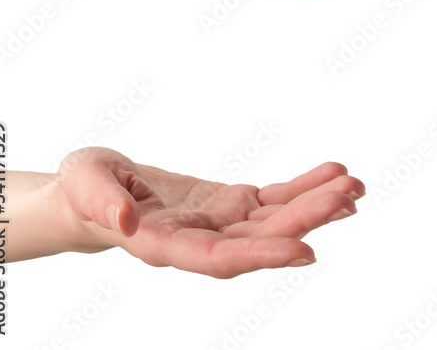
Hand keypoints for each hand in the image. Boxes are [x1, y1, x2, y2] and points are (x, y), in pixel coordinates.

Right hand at [56, 147, 363, 278]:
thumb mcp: (81, 183)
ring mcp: (222, 225)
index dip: (262, 256)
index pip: (218, 259)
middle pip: (260, 239)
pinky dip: (306, 188)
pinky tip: (335, 177)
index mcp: (164, 245)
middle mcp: (201, 242)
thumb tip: (124, 221)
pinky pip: (276, 199)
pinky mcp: (233, 206)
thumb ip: (100, 202)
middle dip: (306, 219)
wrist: (96, 192)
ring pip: (276, 220)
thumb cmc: (83, 188)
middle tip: (347, 196)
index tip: (306, 251)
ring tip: (355, 186)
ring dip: (317, 205)